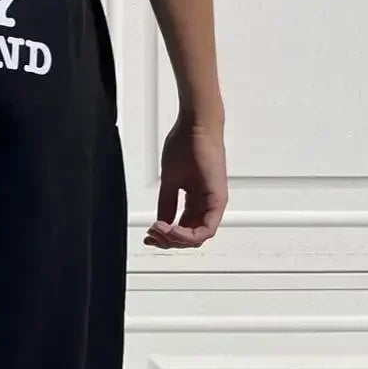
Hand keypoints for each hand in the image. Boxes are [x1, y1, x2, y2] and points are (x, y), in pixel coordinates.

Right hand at [145, 113, 226, 249]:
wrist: (195, 127)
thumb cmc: (186, 145)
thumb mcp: (170, 181)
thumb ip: (166, 203)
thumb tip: (161, 221)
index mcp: (197, 200)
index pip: (184, 229)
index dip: (166, 237)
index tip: (150, 234)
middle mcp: (207, 204)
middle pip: (191, 237)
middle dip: (169, 241)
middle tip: (152, 236)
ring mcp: (214, 203)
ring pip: (199, 237)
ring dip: (177, 239)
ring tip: (159, 231)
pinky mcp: (217, 200)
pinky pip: (206, 228)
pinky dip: (187, 234)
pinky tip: (170, 229)